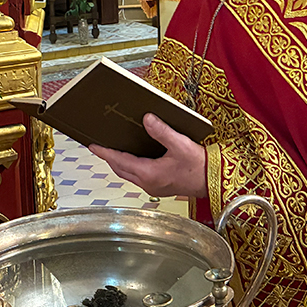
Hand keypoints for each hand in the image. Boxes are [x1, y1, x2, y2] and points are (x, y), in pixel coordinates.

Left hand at [89, 114, 208, 198]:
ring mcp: (153, 188)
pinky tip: (134, 159)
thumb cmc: (200, 166)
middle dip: (109, 158)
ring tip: (113, 151)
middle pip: (120, 170)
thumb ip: (162, 131)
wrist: (213, 181)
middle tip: (99, 147)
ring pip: (128, 175)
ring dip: (119, 163)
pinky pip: (137, 177)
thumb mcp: (180, 144)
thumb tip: (147, 119)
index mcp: (150, 173)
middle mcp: (148, 183)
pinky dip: (130, 167)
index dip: (105, 152)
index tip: (93, 146)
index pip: (119, 161)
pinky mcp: (159, 187)